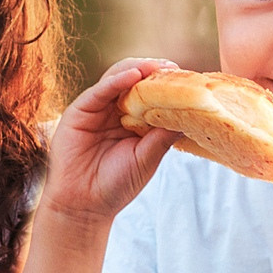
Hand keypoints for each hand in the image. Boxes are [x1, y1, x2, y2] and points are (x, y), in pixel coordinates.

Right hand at [39, 58, 180, 226]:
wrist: (85, 206)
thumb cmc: (116, 185)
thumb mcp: (147, 158)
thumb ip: (163, 135)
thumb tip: (193, 114)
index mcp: (133, 121)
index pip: (151, 94)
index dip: (166, 84)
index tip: (187, 78)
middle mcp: (115, 111)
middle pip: (134, 81)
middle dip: (154, 71)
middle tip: (173, 69)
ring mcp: (97, 109)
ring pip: (117, 78)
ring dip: (137, 69)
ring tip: (156, 67)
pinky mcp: (79, 111)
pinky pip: (99, 90)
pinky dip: (116, 80)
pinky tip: (133, 75)